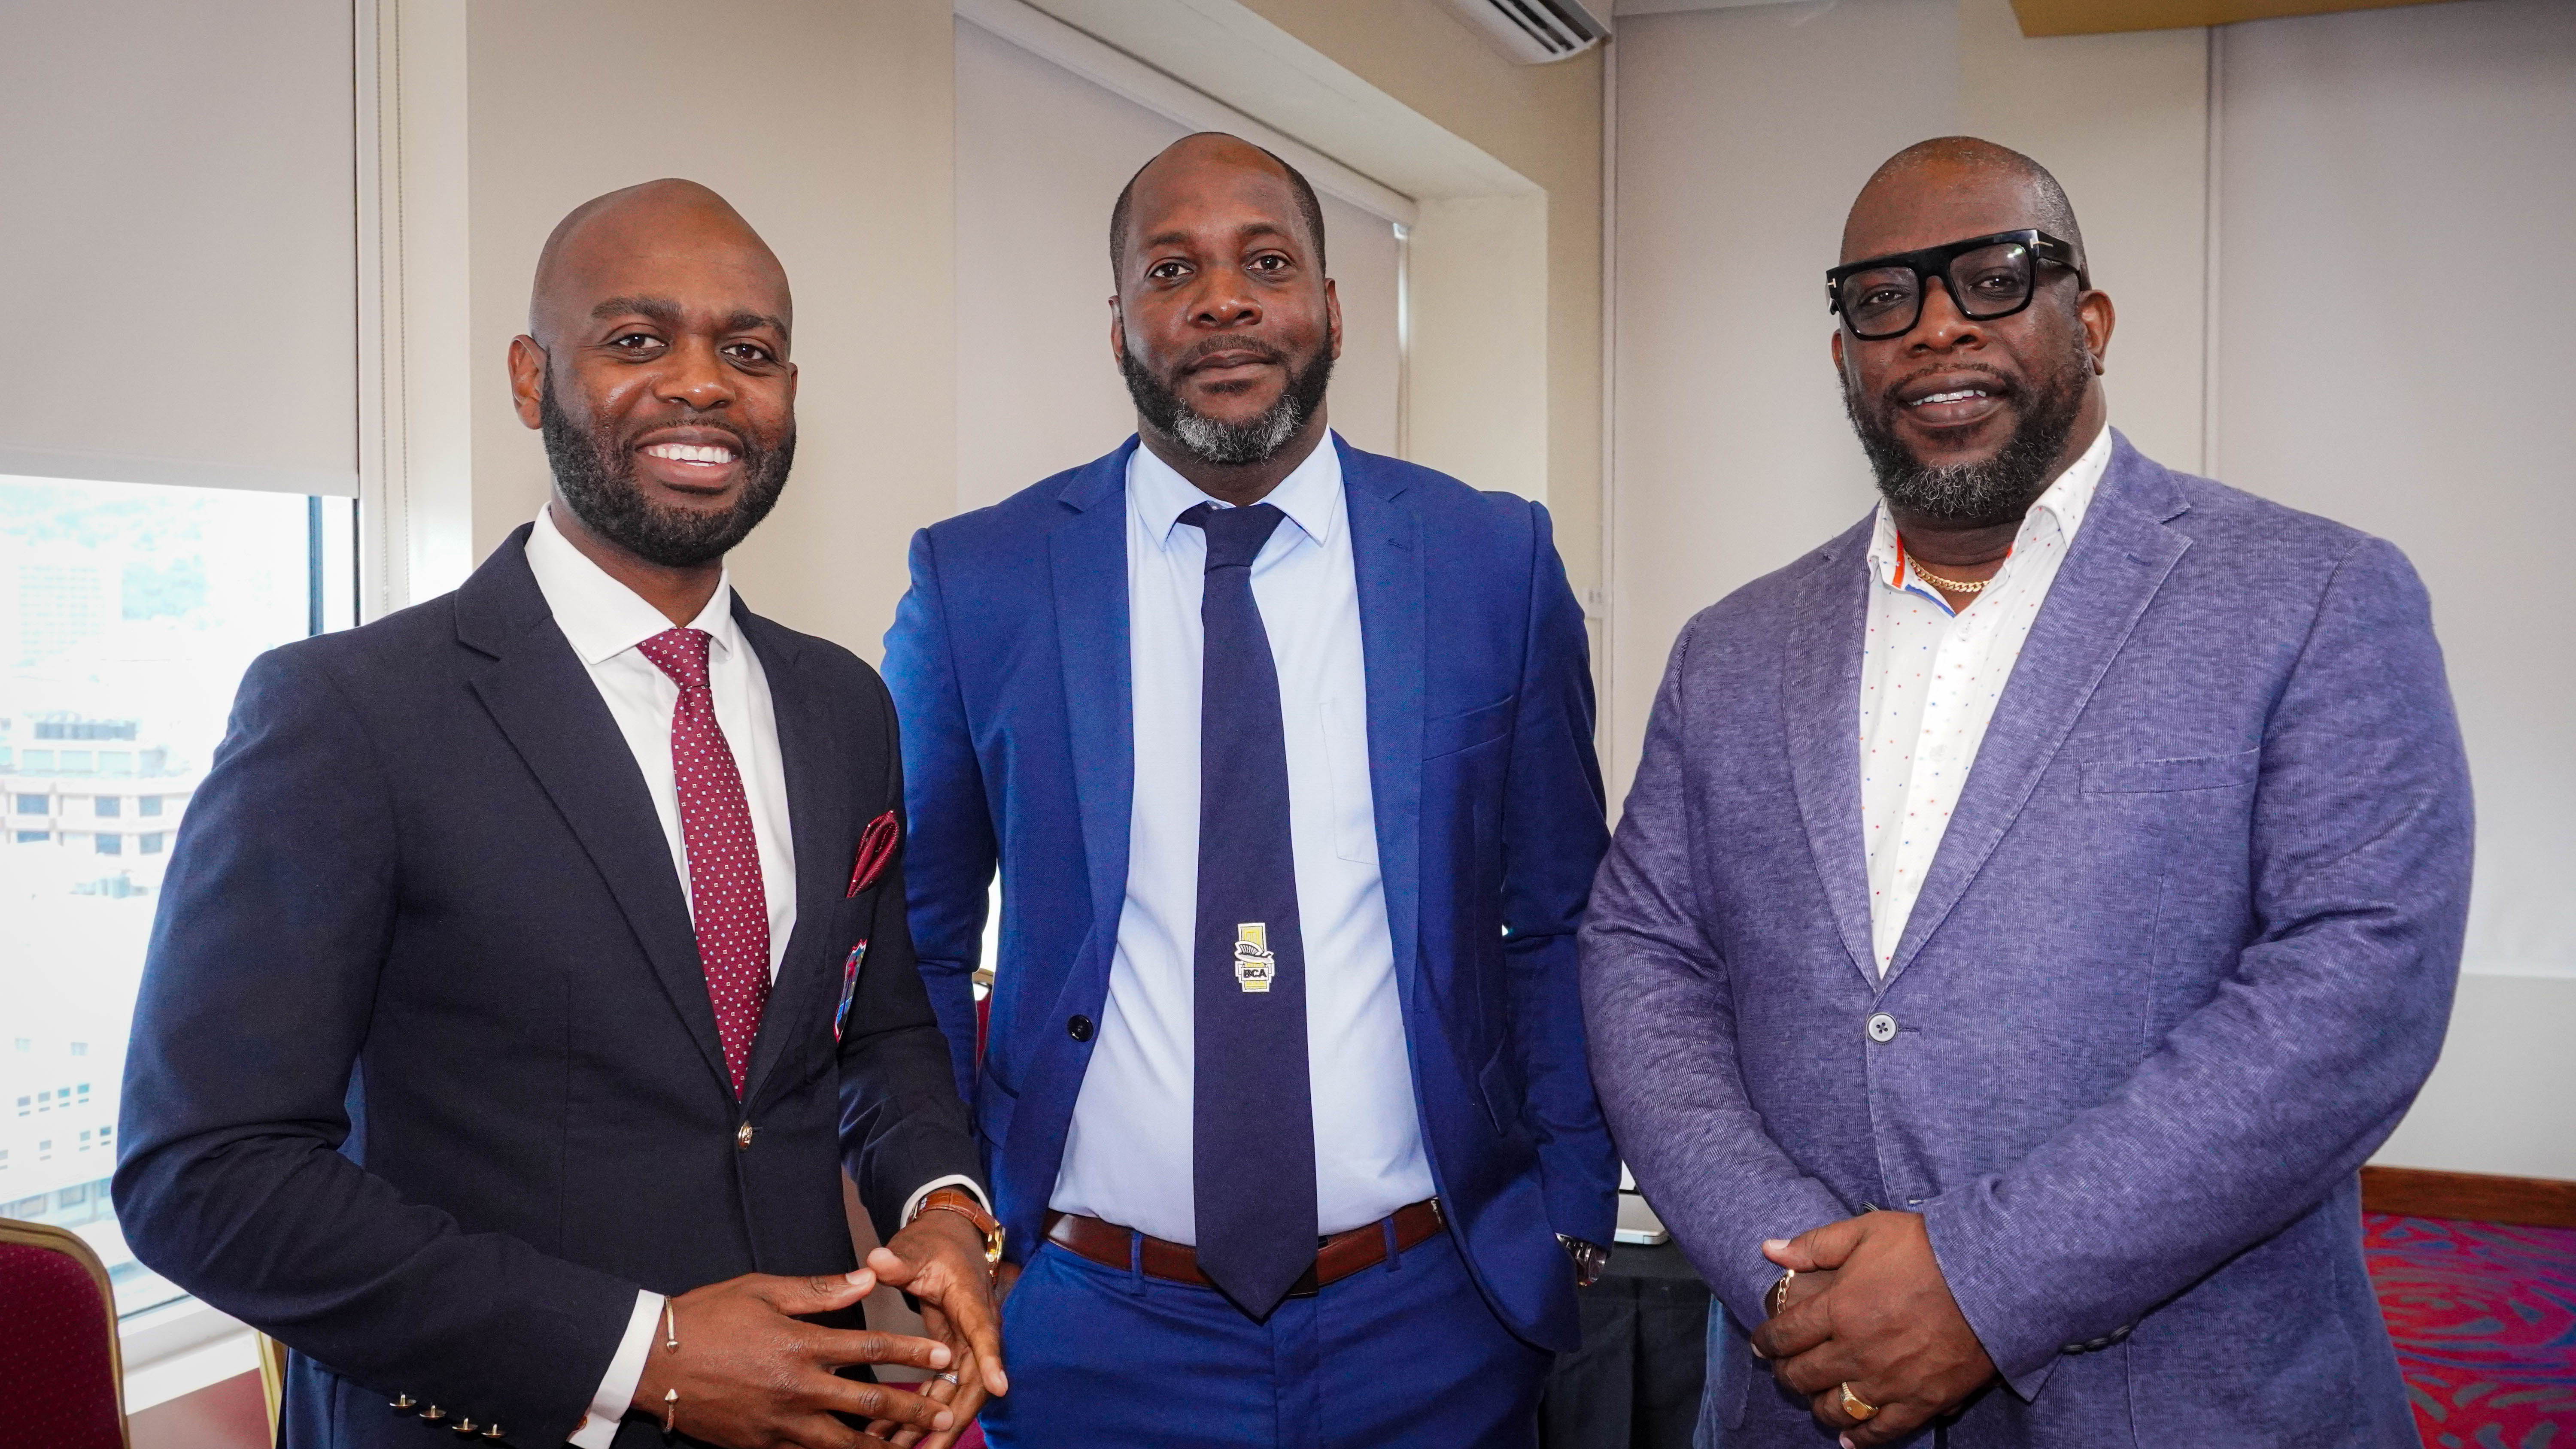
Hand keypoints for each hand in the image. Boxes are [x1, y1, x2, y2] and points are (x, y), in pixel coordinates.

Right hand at [633, 1270, 959, 1448]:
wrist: (649, 1361)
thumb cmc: (707, 1318)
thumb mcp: (762, 1291)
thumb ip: (819, 1290)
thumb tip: (868, 1278)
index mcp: (799, 1345)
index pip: (869, 1351)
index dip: (911, 1356)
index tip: (944, 1360)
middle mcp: (795, 1389)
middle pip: (868, 1405)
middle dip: (912, 1411)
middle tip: (946, 1414)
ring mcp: (778, 1423)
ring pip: (842, 1443)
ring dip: (882, 1446)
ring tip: (913, 1448)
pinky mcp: (759, 1444)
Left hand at [860, 1212, 1008, 1448]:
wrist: (947, 1240)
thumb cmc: (935, 1243)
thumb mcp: (915, 1248)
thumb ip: (898, 1260)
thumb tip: (876, 1262)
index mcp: (971, 1300)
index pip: (985, 1332)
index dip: (992, 1359)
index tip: (999, 1386)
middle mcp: (975, 1327)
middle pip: (975, 1379)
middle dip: (956, 1417)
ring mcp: (966, 1344)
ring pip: (957, 1393)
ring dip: (933, 1424)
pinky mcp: (952, 1354)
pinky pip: (941, 1389)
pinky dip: (921, 1412)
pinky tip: (892, 1434)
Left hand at [1748, 1213, 1994, 1446]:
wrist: (1993, 1276)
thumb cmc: (1929, 1248)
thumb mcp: (1867, 1230)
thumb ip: (1816, 1244)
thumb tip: (1769, 1249)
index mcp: (1839, 1309)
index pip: (1785, 1335)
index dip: (1766, 1342)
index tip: (1761, 1343)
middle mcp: (1857, 1350)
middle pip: (1803, 1375)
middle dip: (1786, 1373)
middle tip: (1785, 1368)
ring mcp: (1889, 1381)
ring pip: (1836, 1407)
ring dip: (1817, 1404)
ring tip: (1815, 1397)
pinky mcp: (1922, 1401)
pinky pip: (1882, 1430)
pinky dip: (1860, 1438)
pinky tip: (1848, 1437)